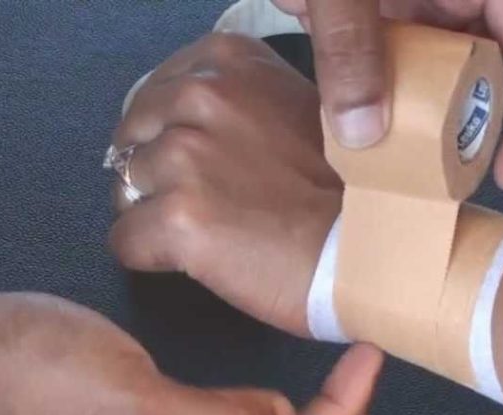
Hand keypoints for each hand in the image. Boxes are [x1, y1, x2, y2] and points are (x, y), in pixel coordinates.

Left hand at [109, 34, 341, 336]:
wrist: (379, 250)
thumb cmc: (351, 192)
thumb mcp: (300, 109)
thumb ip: (241, 104)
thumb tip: (189, 126)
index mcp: (229, 63)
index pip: (154, 95)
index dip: (172, 138)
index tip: (206, 168)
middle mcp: (202, 96)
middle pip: (131, 140)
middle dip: (156, 176)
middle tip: (209, 208)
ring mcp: (185, 155)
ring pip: (123, 191)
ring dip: (155, 217)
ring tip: (212, 237)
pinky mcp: (177, 218)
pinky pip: (124, 241)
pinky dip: (151, 258)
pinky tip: (200, 263)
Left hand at [271, 0, 502, 189]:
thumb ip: (348, 45)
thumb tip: (363, 134)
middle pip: (498, 73)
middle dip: (477, 131)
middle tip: (443, 181)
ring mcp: (422, 9)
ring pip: (446, 81)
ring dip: (425, 126)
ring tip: (396, 169)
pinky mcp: (383, 20)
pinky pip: (401, 73)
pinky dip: (385, 107)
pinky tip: (359, 138)